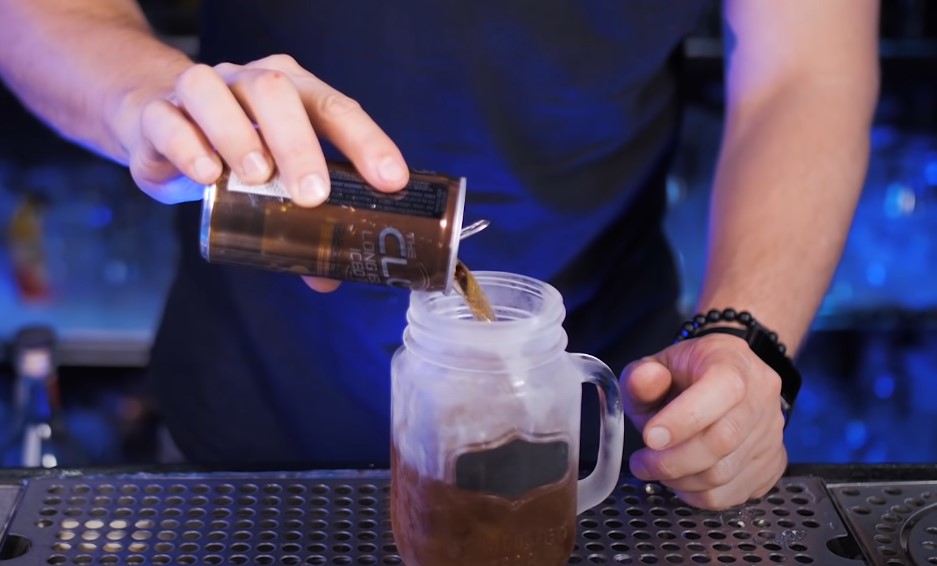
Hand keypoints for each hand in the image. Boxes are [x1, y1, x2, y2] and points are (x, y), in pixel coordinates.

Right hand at [117, 55, 409, 290]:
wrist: (159, 123)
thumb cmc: (235, 150)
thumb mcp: (274, 180)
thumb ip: (303, 222)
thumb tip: (330, 280)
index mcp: (294, 92)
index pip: (336, 108)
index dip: (366, 143)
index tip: (391, 181)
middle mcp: (248, 82)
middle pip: (277, 93)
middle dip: (299, 144)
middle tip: (312, 196)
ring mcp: (201, 91)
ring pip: (216, 93)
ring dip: (238, 136)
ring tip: (256, 180)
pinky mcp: (157, 114)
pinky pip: (168, 120)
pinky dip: (188, 146)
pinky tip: (206, 175)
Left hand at [619, 333, 786, 509]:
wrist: (721, 384)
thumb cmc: (684, 376)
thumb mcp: (654, 367)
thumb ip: (641, 376)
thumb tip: (644, 381)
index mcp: (732, 360)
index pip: (723, 388)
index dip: (684, 418)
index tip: (651, 437)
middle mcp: (761, 393)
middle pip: (724, 439)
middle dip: (673, 460)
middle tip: (642, 463)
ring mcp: (772, 431)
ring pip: (726, 472)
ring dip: (681, 479)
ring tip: (658, 467)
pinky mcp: (773, 462)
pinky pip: (734, 493)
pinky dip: (699, 494)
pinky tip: (682, 479)